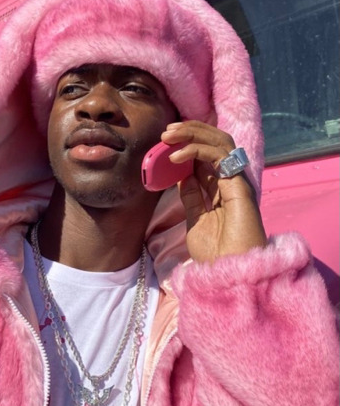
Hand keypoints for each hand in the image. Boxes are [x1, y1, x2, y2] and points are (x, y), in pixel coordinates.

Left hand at [162, 121, 266, 262]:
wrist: (229, 273)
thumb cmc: (216, 252)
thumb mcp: (196, 219)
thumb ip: (192, 196)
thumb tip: (183, 176)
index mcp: (221, 188)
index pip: (206, 155)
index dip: (188, 143)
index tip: (165, 141)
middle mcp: (231, 180)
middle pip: (215, 142)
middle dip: (191, 132)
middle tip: (167, 132)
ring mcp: (237, 181)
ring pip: (220, 142)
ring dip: (193, 134)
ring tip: (169, 135)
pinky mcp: (240, 185)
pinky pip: (219, 157)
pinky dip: (197, 151)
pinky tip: (177, 156)